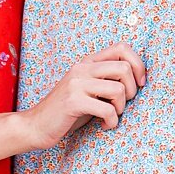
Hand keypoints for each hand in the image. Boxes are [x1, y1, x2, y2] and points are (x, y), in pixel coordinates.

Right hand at [18, 42, 146, 149]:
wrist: (35, 125)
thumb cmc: (68, 111)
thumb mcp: (88, 89)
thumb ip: (106, 79)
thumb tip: (138, 78)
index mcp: (88, 62)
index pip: (122, 47)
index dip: (138, 65)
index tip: (139, 84)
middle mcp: (82, 68)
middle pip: (124, 68)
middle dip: (132, 90)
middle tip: (123, 104)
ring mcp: (77, 84)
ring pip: (118, 90)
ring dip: (121, 108)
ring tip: (112, 116)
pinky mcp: (73, 101)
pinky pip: (107, 110)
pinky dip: (112, 121)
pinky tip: (105, 126)